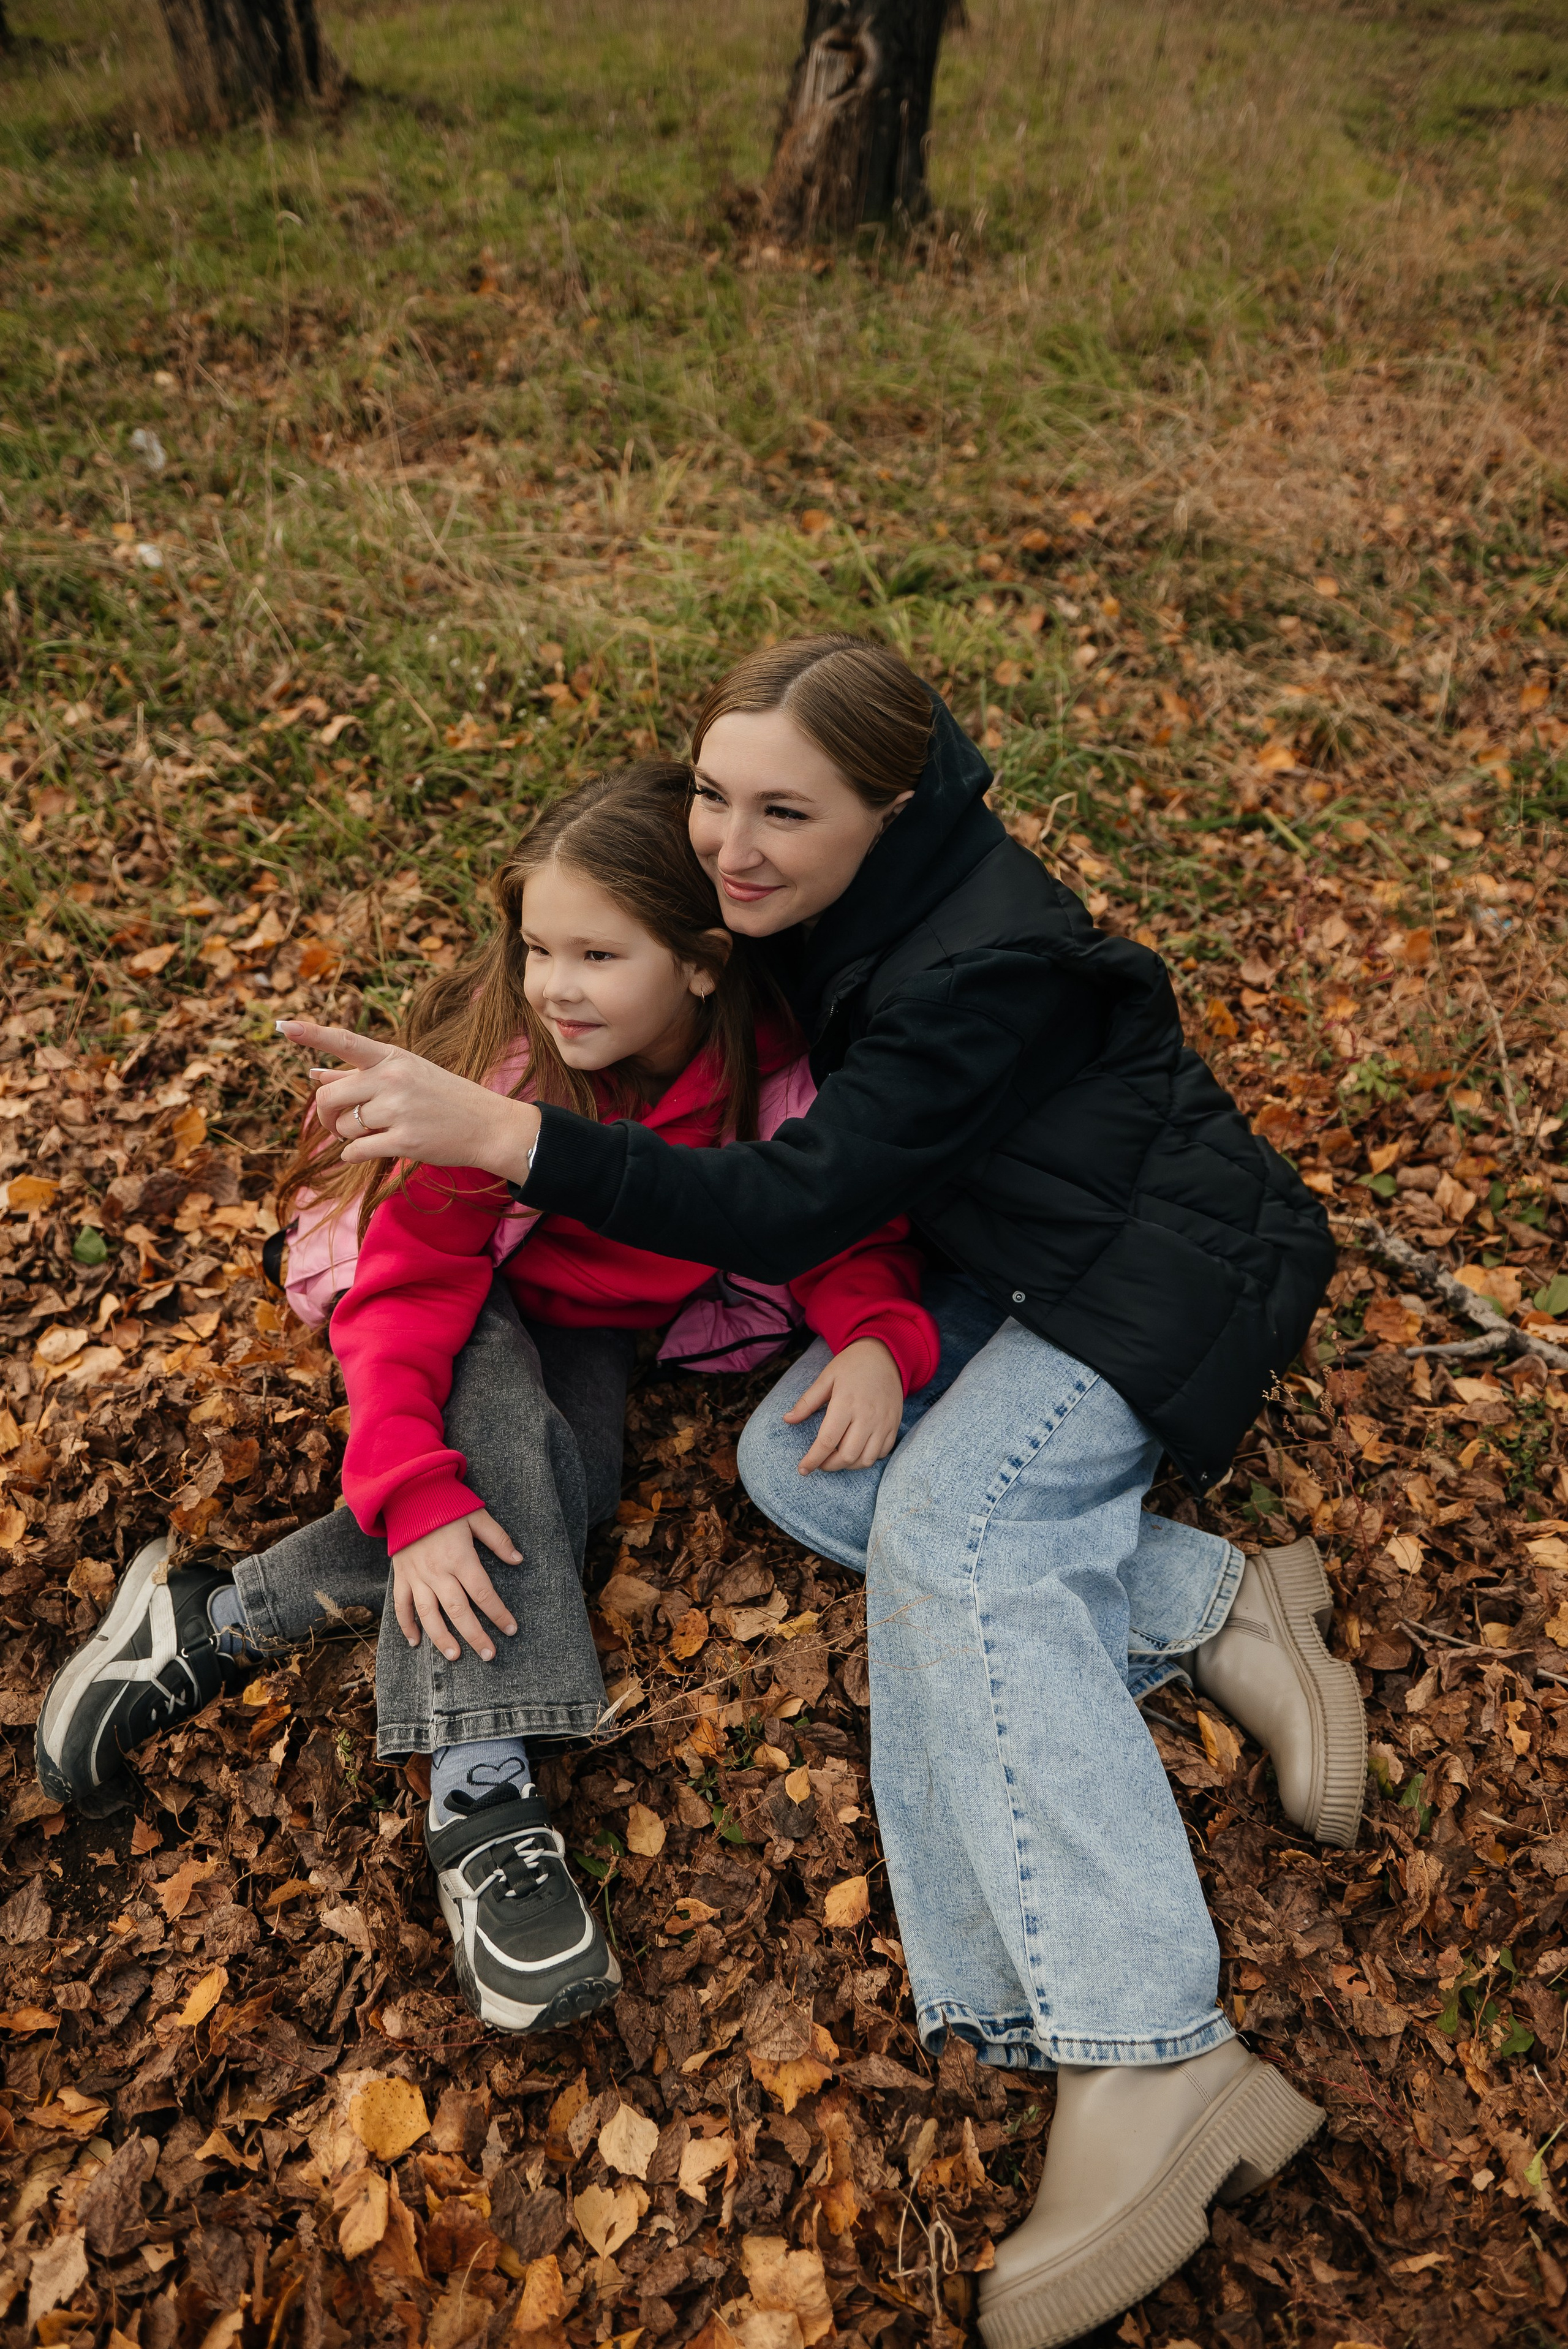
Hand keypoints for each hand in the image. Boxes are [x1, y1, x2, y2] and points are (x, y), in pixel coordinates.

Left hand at [277, 1019, 541, 1181]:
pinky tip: (373, 1150)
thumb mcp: (405, 1075)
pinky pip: (355, 1151)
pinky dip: (354, 1155)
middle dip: (325, 1115)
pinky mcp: (403, 1140)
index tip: (282, 1026)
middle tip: (338, 1124)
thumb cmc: (444, 1098)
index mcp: (392, 1057)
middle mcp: (392, 1079)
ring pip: (342, 1127)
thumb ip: (358, 1075)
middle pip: (328, 1097)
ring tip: (372, 1135)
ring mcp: (397, 1110)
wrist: (488, 1125)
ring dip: (347, 1137)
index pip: (345, 1042)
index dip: (311, 1034)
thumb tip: (314, 1074)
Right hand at [392, 1509, 521, 1660]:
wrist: (408, 1494)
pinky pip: (402, 1606)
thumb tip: (519, 1559)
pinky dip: (407, 1625)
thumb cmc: (446, 1505)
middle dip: (475, 1635)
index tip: (511, 1629)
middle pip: (458, 1611)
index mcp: (460, 1557)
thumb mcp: (477, 1516)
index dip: (498, 1613)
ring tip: (455, 1656)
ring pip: (429, 1614)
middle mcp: (438, 1571)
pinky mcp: (401, 1576)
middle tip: (489, 1655)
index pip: (483, 1593)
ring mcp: (417, 1576)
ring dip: (442, 1638)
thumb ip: (498, 1539)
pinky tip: (416, 1642)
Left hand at [784, 1337, 903, 1472]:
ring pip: (866, 1460)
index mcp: (846, 1403)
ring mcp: (883, 1422)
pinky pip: (882, 1453)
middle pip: (847, 1456)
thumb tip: (787, 1420)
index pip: (827, 1441)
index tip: (802, 1469)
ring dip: (848, 1466)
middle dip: (829, 1466)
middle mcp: (867, 1416)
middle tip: (819, 1462)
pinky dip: (867, 1458)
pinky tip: (856, 1451)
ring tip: (836, 1459)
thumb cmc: (852, 1365)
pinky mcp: (894, 1424)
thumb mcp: (826, 1378)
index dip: (813, 1459)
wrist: (885, 1354)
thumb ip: (807, 1402)